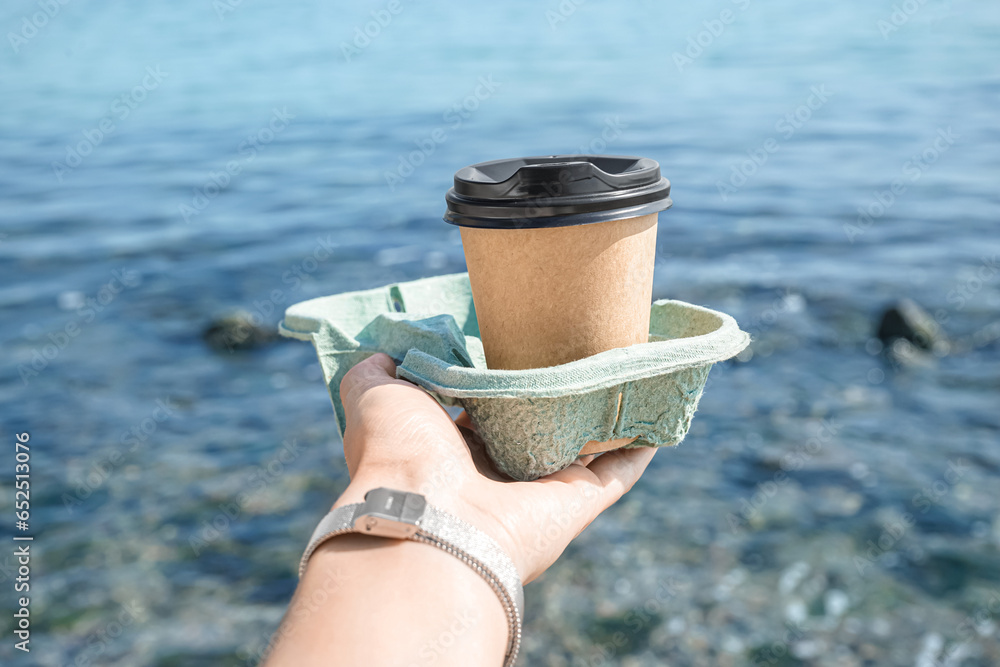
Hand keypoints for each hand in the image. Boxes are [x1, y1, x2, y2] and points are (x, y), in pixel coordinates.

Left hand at [334, 353, 656, 583]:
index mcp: (449, 450)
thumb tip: (382, 352)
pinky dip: (640, 444)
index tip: (520, 341)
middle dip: (555, 394)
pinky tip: (656, 410)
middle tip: (579, 345)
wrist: (428, 518)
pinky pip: (618, 471)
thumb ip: (375, 370)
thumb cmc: (397, 451)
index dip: (500, 378)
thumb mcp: (373, 394)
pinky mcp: (577, 504)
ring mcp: (539, 492)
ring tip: (627, 368)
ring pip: (582, 447)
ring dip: (604, 415)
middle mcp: (495, 475)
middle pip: (536, 428)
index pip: (481, 410)